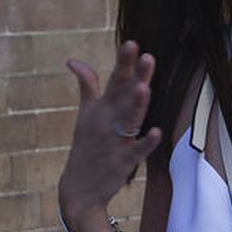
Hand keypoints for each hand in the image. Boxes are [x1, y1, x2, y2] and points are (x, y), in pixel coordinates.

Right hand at [58, 40, 163, 215]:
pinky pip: (136, 151)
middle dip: (135, 77)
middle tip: (146, 57)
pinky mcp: (122, 162)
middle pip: (124, 96)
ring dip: (137, 105)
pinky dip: (146, 143)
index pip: (114, 81)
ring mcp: (114, 142)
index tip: (132, 43)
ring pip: (129, 120)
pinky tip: (157, 132)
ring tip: (144, 87)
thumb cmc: (86, 146)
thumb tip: (74, 60)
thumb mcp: (84, 114)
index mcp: (99, 108)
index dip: (124, 63)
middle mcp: (106, 122)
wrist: (79, 187)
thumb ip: (87, 86)